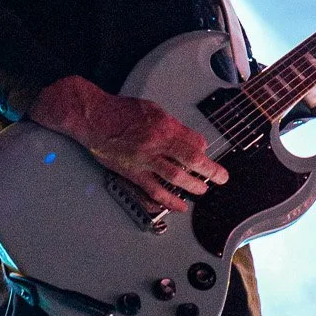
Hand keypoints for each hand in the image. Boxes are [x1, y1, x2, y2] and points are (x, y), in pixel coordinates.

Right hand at [30, 75, 228, 213]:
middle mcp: (156, 143)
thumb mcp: (151, 109)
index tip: (206, 154)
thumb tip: (186, 138)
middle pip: (191, 160)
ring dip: (193, 186)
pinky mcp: (132, 172)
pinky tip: (179, 206)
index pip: (193, 141)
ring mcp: (144, 160)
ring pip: (175, 177)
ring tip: (203, 191)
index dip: (204, 150)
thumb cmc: (119, 111)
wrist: (93, 117)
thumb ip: (170, 124)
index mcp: (163, 125)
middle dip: (210, 171)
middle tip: (222, 178)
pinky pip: (154, 190)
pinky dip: (168, 200)